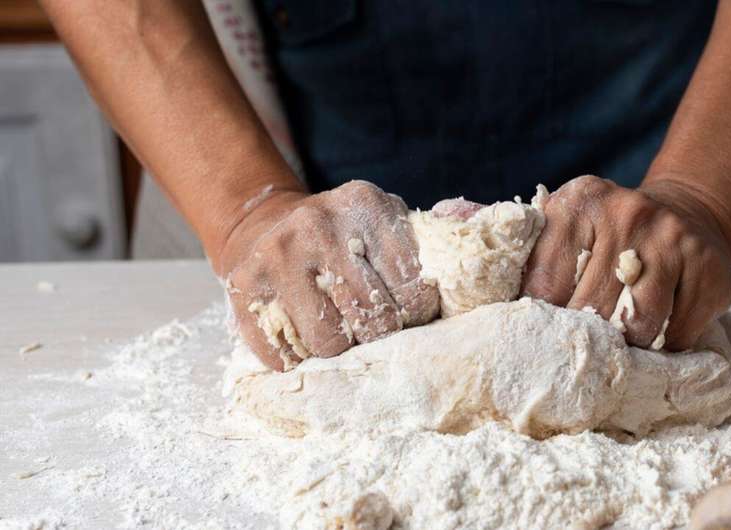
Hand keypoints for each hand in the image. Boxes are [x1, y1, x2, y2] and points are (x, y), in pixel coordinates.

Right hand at [217, 181, 439, 369]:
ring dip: (341, 350)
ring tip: (341, 333)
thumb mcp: (381, 221)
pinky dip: (299, 360)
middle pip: (375, 321)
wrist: (261, 223)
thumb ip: (422, 243)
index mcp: (366, 206)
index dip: (418, 315)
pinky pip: (284, 355)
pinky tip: (303, 337)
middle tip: (376, 331)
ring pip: (330, 344)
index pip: (414, 289)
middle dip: (381, 336)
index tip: (411, 315)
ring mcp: (278, 256)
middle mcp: (320, 226)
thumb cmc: (340, 235)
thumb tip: (477, 281)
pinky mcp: (244, 287)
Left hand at [522, 175, 730, 350]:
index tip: (543, 334)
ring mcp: (675, 239)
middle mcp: (629, 213)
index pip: (544, 284)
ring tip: (621, 336)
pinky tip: (660, 324)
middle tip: (585, 344)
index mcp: (580, 201)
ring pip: (638, 326)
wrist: (685, 212)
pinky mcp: (712, 269)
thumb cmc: (608, 235)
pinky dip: (665, 343)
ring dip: (627, 344)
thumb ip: (530, 261)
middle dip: (586, 335)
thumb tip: (490, 313)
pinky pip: (678, 334)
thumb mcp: (566, 227)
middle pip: (592, 308)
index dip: (542, 319)